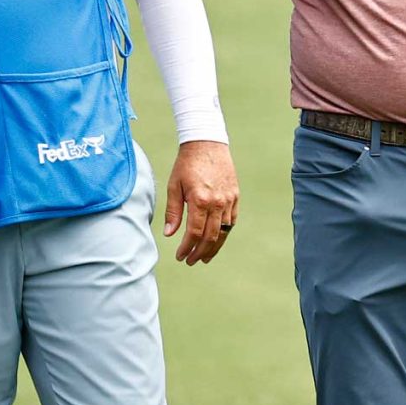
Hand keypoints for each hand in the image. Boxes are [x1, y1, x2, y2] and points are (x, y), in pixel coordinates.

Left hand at [161, 140, 238, 265]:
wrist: (207, 143)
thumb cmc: (186, 163)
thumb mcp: (174, 186)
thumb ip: (173, 211)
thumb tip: (170, 234)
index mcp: (200, 200)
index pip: (195, 233)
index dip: (187, 248)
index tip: (180, 256)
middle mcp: (217, 202)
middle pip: (210, 237)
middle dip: (199, 252)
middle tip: (190, 261)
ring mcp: (229, 200)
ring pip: (223, 232)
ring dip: (213, 247)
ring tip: (204, 257)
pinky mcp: (235, 196)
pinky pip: (232, 221)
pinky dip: (224, 234)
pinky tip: (216, 240)